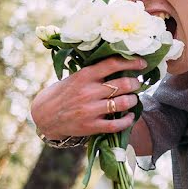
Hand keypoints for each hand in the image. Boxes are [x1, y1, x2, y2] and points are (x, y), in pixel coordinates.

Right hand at [30, 56, 145, 138]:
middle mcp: (88, 92)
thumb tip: (121, 64)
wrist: (45, 115)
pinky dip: (128, 120)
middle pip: (124, 84)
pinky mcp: (91, 126)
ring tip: (133, 99)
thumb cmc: (64, 93)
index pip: (113, 64)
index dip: (132, 62)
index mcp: (84, 76)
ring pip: (124, 103)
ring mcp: (90, 110)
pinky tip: (130, 117)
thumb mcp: (76, 77)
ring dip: (133, 100)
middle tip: (137, 84)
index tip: (143, 63)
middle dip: (136, 83)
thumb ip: (95, 73)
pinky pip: (117, 124)